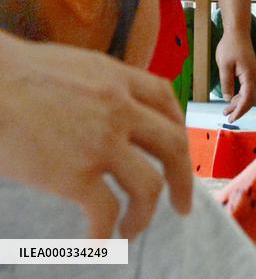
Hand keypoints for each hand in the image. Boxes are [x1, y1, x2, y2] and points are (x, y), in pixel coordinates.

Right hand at [0, 34, 191, 238]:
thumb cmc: (18, 76)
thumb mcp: (75, 67)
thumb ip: (99, 86)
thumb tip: (106, 105)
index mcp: (118, 77)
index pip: (166, 101)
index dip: (177, 129)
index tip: (176, 153)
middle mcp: (120, 108)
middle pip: (173, 145)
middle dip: (183, 179)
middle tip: (182, 205)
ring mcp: (101, 141)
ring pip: (150, 186)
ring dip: (145, 214)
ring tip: (131, 230)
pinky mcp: (76, 174)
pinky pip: (106, 212)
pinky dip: (105, 233)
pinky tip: (96, 242)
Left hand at [215, 28, 255, 121]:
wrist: (237, 31)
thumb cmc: (230, 46)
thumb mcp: (224, 65)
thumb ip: (226, 82)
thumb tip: (228, 99)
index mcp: (249, 75)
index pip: (247, 98)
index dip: (240, 110)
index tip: (231, 119)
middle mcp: (253, 75)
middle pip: (250, 98)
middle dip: (240, 109)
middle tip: (228, 117)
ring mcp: (252, 73)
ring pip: (249, 94)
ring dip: (239, 103)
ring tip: (226, 110)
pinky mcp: (249, 71)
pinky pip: (247, 88)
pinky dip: (240, 95)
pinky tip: (231, 98)